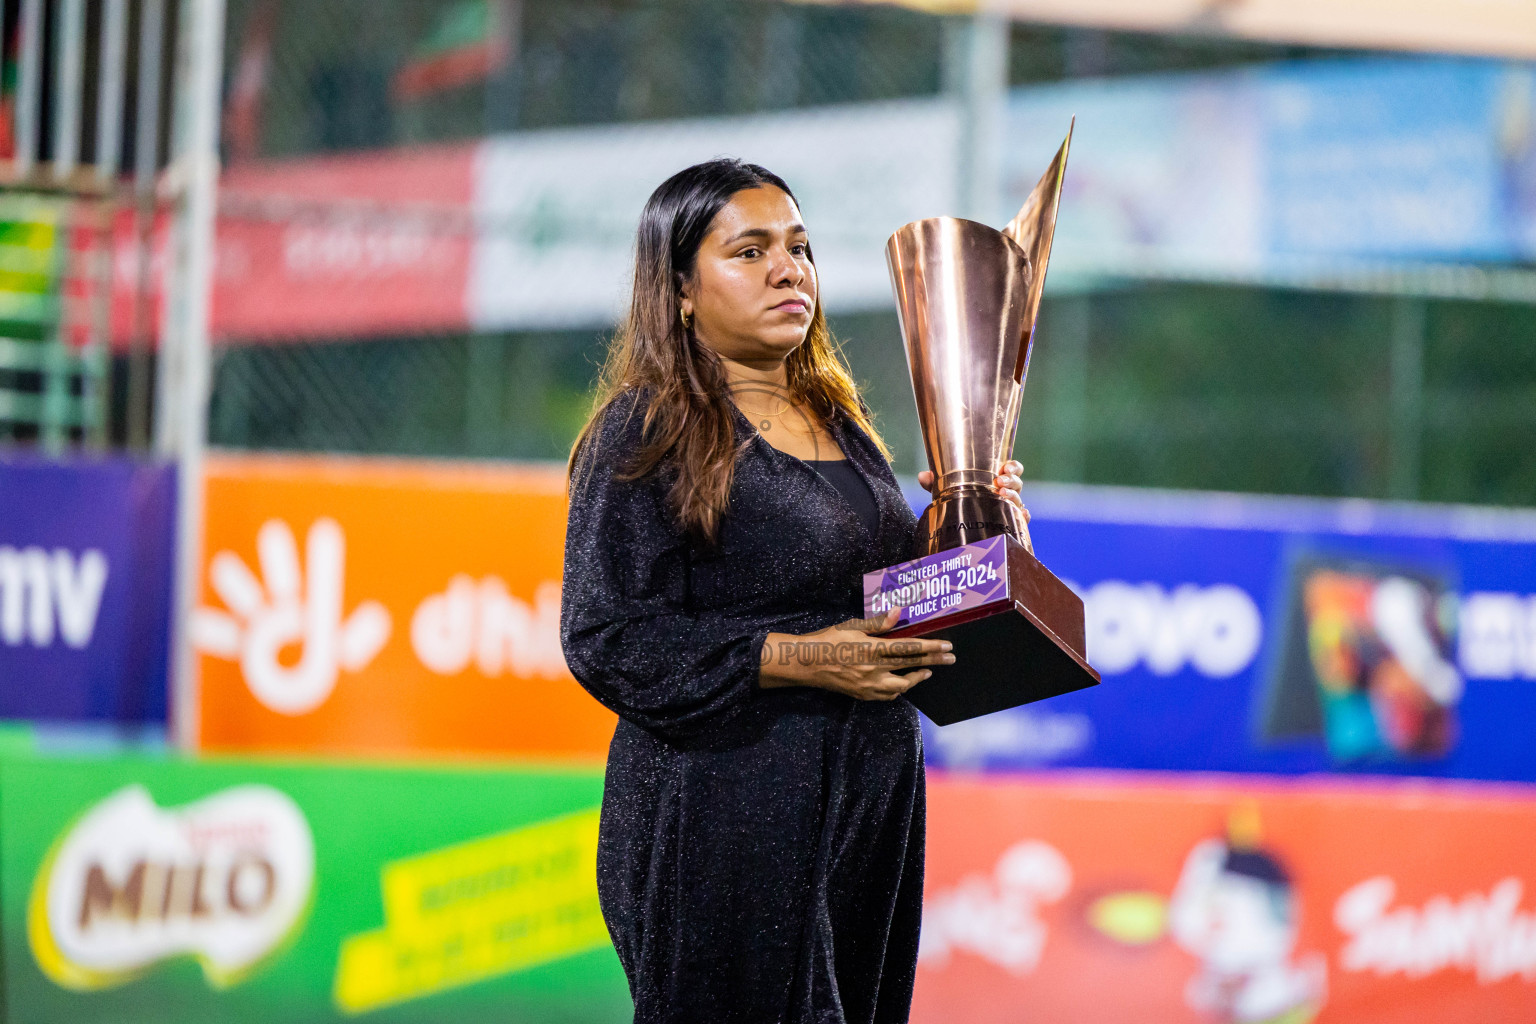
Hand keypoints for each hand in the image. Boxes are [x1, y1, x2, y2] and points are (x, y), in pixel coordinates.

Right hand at [758, 606, 954, 700]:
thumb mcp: (852, 626)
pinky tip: (903, 683)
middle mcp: (874, 669)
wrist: (806, 663)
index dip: (931, 647)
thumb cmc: (828, 639)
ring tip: (927, 671)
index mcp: (872, 648)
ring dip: (917, 678)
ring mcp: (868, 685)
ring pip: (902, 686)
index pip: (909, 648)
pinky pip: (887, 695)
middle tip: (951, 659)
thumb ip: (877, 623)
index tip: (947, 646)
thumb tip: (897, 613)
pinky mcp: (862, 695)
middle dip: (934, 662)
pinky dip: (899, 689)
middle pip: (911, 665)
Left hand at [917, 459, 1032, 550]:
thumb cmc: (957, 501)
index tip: (1005, 467)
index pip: (1012, 470)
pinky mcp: (1008, 524)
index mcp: (994, 480)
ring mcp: (1007, 509)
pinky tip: (1021, 514)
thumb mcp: (946, 490)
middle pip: (1017, 484)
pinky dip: (1023, 516)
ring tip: (1002, 495)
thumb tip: (923, 476)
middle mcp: (1004, 493)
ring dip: (1014, 496)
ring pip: (1018, 500)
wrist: (957, 528)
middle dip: (1012, 480)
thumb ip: (935, 483)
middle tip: (1000, 482)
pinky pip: (1021, 520)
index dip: (1013, 467)